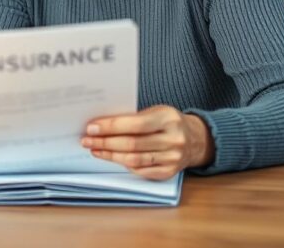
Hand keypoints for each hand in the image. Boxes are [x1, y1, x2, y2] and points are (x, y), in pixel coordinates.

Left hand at [81, 105, 214, 179]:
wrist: (196, 139)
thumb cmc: (168, 122)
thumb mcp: (156, 111)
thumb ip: (133, 118)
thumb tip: (101, 124)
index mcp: (168, 119)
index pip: (134, 124)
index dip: (110, 127)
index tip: (91, 128)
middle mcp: (173, 139)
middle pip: (132, 144)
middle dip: (105, 142)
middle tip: (87, 140)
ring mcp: (173, 158)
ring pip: (134, 159)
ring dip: (110, 155)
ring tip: (95, 150)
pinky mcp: (169, 172)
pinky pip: (141, 170)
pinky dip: (123, 164)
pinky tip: (111, 158)